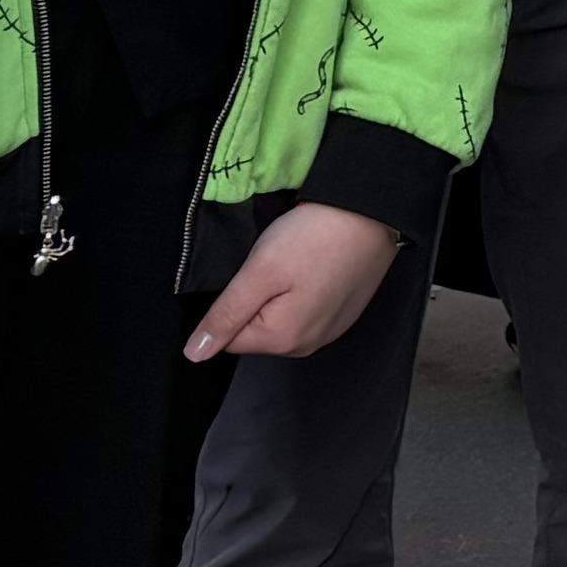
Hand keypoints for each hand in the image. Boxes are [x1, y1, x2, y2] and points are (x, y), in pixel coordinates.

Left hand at [188, 199, 403, 362]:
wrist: (371, 212)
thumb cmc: (314, 237)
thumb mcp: (259, 271)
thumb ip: (226, 315)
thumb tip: (195, 354)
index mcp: (283, 339)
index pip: (229, 337)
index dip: (233, 303)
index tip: (254, 275)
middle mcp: (306, 346)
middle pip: (256, 332)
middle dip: (256, 301)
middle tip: (276, 266)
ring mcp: (328, 332)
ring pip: (280, 322)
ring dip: (279, 297)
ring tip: (296, 264)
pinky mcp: (343, 316)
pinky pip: (305, 313)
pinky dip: (303, 294)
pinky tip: (314, 269)